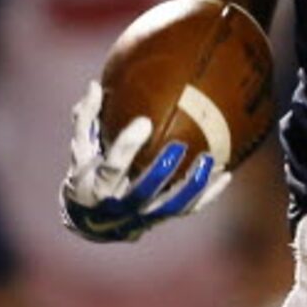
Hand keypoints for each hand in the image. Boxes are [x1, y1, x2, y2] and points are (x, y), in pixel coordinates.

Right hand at [60, 80, 227, 243]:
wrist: (94, 220)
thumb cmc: (87, 173)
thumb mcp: (81, 149)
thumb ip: (87, 118)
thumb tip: (95, 86)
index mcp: (98, 185)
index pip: (113, 167)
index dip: (128, 146)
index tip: (144, 122)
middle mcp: (121, 204)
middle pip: (145, 189)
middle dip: (162, 169)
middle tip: (179, 145)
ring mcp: (144, 214)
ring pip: (172, 204)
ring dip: (193, 185)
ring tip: (209, 160)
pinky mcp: (162, 217)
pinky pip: (189, 209)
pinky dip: (208, 195)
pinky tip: (225, 175)